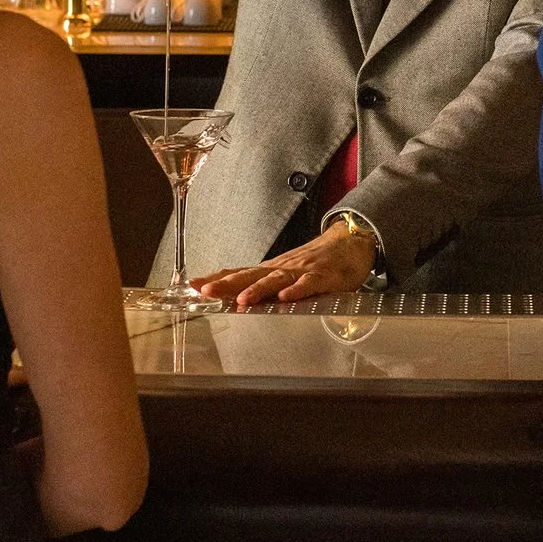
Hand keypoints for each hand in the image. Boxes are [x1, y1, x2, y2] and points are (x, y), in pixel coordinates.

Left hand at [190, 223, 376, 307]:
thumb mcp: (287, 271)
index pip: (238, 273)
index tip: (192, 285)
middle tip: (205, 291)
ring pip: (276, 280)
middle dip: (227, 284)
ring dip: (258, 290)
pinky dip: (296, 291)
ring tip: (242, 300)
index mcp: (271, 269)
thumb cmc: (317, 261)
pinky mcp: (323, 276)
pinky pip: (308, 284)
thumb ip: (265, 283)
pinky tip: (285, 298)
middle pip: (250, 275)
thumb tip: (237, 296)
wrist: (350, 241)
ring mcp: (302, 271)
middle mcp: (282, 268)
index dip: (216, 278)